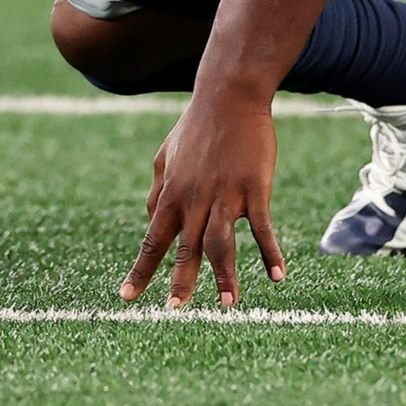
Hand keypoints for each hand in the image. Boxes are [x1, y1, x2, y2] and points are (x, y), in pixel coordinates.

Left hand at [120, 92, 284, 308]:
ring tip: (228, 304)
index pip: (152, 239)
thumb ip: (157, 190)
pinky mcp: (254, 187)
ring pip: (221, 242)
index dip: (141, 270)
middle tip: (175, 309)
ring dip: (224, 275)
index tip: (127, 297)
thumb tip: (150, 219)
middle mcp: (195, 198)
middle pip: (186, 248)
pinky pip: (262, 226)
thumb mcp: (165, 156)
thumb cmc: (196, 127)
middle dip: (181, 281)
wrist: (229, 96)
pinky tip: (278, 276)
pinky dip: (270, 252)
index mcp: (172, 194)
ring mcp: (226, 194)